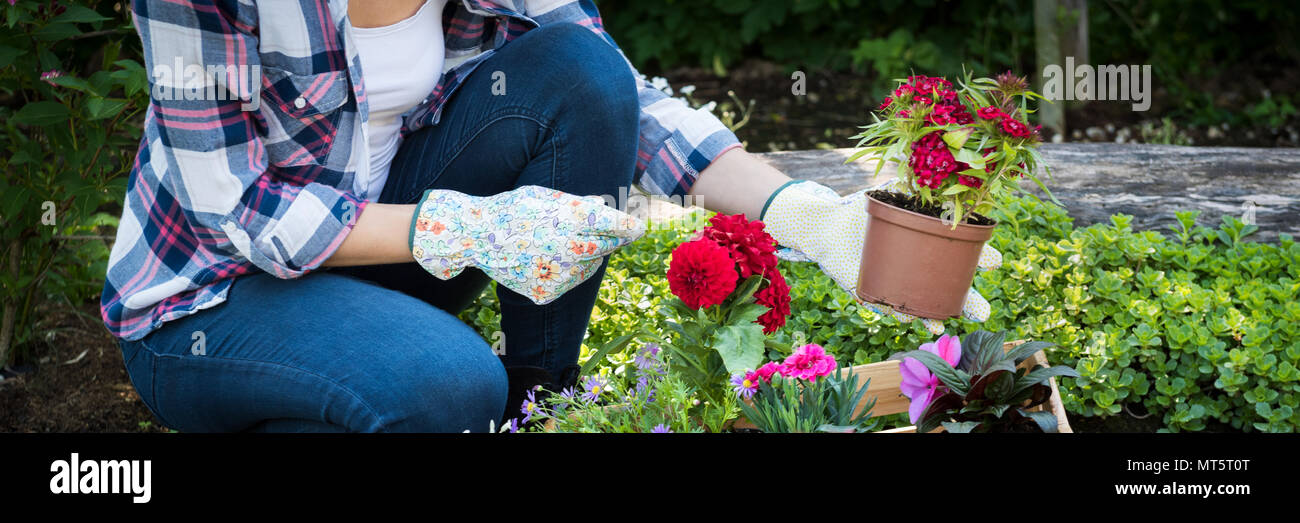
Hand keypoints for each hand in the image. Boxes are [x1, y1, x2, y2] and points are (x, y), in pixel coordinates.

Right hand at [410, 185, 644, 304]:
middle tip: (609, 232)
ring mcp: (558, 275)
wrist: (475, 236)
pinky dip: (565, 272)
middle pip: (606, 247)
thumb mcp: (545, 196)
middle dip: (611, 239)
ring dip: (586, 255)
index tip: (640, 228)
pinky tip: (544, 259)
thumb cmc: (513, 209)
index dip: (629, 227)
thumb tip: (604, 207)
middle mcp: (568, 249)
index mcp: (570, 220)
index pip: (614, 226)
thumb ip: (578, 204)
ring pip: (589, 267)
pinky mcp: (547, 293)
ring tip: (558, 242)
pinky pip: (569, 282)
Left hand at [761, 178, 1000, 334]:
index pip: (966, 254)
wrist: (829, 226)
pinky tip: (906, 316)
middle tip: (982, 314)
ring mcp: (901, 283)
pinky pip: (889, 306)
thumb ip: (917, 187)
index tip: (993, 263)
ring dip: (933, 317)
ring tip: (940, 325)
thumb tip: (941, 177)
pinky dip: (897, 311)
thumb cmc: (867, 208)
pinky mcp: (876, 292)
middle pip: (951, 289)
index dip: (982, 258)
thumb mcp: (894, 194)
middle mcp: (922, 269)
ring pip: (923, 306)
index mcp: (933, 244)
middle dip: (969, 303)